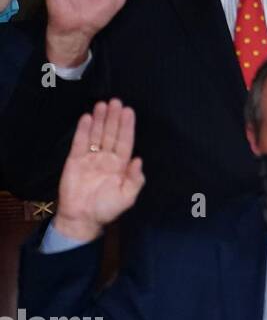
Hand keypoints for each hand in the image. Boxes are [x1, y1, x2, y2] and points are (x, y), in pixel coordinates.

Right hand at [52, 99, 145, 242]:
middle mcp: (107, 158)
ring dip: (100, 120)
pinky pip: (79, 142)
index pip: (125, 141)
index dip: (127, 126)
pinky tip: (88, 118)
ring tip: (102, 104)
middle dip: (114, 118)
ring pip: (96, 134)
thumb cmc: (107, 208)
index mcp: (121, 165)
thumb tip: (139, 159)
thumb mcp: (127, 196)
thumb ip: (135, 179)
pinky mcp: (75, 160)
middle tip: (116, 101)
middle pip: (111, 134)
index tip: (129, 111)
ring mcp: (90, 158)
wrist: (82, 218)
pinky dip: (83, 130)